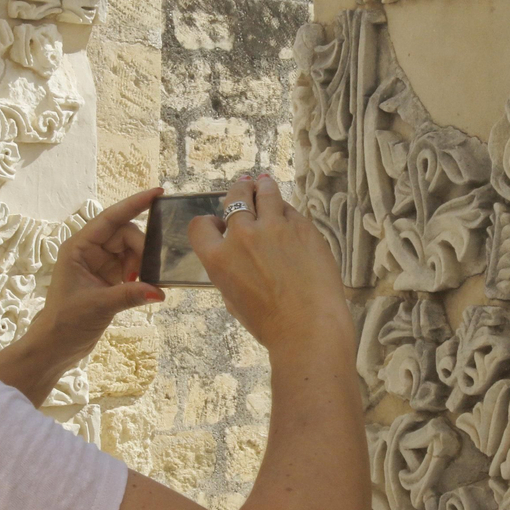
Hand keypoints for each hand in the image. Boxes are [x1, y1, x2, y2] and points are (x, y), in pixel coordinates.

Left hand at [32, 188, 166, 363]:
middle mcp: (88, 251)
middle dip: (140, 249)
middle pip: (125, 234)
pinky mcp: (108, 279)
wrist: (56, 347)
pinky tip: (144, 289)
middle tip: (147, 273)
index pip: (110, 218)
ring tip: (141, 285)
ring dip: (141, 264)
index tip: (158, 193)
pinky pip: (132, 266)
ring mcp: (99, 264)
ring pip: (131, 250)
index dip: (134, 204)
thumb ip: (130, 294)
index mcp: (78, 247)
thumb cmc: (65, 323)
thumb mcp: (98, 306)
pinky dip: (141, 275)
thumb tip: (160, 291)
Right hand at [188, 175, 349, 352]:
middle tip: (244, 187)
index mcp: (219, 258)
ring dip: (263, 186)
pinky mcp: (302, 226)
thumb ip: (228, 273)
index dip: (208, 221)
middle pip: (236, 198)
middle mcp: (242, 235)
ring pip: (265, 193)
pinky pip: (290, 210)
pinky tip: (288, 212)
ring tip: (264, 182)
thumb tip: (233, 258)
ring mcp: (274, 227)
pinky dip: (286, 210)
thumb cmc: (270, 324)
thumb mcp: (233, 301)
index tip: (217, 221)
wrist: (308, 327)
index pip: (201, 225)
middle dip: (238, 191)